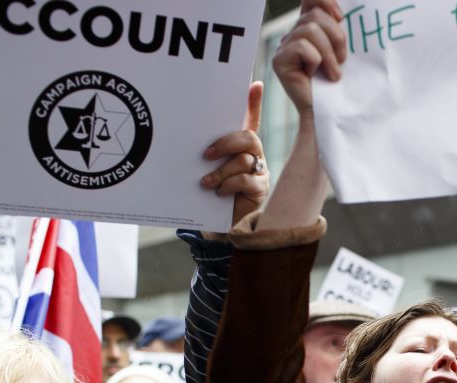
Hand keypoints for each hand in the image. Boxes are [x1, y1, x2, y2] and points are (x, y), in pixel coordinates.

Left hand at [201, 82, 268, 228]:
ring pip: (244, 160)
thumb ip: (206, 148)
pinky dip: (229, 185)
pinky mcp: (260, 189)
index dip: (254, 102)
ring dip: (221, 172)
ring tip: (206, 183)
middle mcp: (253, 154)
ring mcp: (259, 171)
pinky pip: (247, 180)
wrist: (220, 223)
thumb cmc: (212, 191)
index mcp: (240, 145)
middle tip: (206, 154)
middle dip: (226, 143)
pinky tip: (219, 192)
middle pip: (248, 137)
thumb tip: (195, 131)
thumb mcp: (207, 167)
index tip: (254, 85)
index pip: (250, 118)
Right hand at [272, 0, 346, 116]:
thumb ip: (337, 31)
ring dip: (329, 53)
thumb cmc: (339, 85)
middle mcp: (293, 35)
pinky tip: (316, 76)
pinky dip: (316, 61)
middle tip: (342, 61)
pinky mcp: (279, 61)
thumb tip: (339, 13)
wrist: (330, 113)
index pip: (310, 1)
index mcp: (308, 29)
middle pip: (314, 16)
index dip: (325, 1)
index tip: (341, 17)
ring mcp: (284, 48)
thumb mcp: (342, 52)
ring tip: (334, 73)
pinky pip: (303, 47)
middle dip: (336, 37)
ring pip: (309, 30)